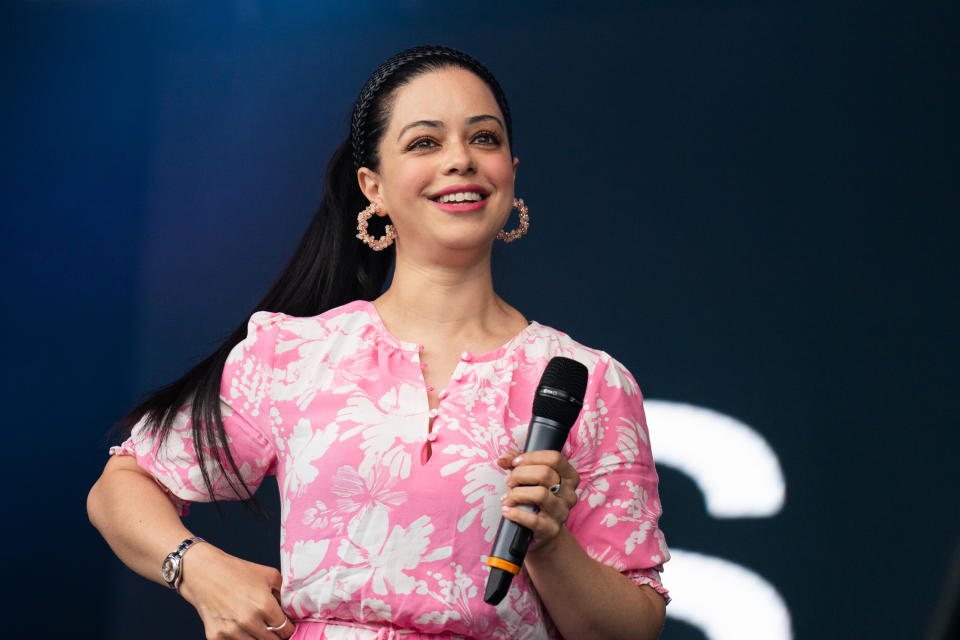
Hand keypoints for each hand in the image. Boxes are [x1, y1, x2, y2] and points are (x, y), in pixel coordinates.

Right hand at [178, 543, 294, 639]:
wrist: (204, 573)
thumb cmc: (236, 571)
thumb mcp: (268, 575)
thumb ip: (284, 593)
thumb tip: (292, 609)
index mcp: (264, 605)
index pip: (285, 630)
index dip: (288, 629)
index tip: (286, 626)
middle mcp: (248, 620)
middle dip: (275, 635)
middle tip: (272, 627)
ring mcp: (231, 631)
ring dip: (258, 638)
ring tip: (256, 626)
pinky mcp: (216, 637)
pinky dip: (240, 639)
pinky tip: (241, 629)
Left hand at [496, 448, 579, 552]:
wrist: (540, 531)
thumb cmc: (534, 499)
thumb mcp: (528, 478)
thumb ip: (517, 464)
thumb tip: (503, 458)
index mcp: (569, 477)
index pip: (555, 458)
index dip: (532, 457)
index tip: (515, 463)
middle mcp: (569, 494)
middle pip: (545, 474)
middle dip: (520, 474)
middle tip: (509, 481)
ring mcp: (562, 512)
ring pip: (540, 494)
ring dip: (517, 493)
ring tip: (507, 498)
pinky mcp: (551, 529)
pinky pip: (533, 520)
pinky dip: (516, 513)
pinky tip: (506, 511)